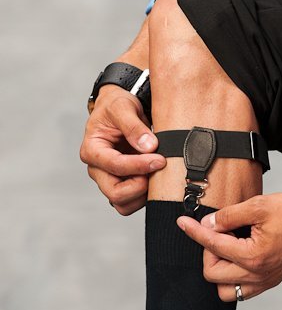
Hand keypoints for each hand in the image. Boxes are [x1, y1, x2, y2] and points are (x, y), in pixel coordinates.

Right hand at [79, 84, 166, 214]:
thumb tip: (149, 146)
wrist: (121, 110)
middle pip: (115, 193)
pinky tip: (156, 178)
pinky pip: (131, 202)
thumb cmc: (116, 106)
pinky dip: (144, 196)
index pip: (115, 166)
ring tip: (157, 174)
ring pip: (123, 203)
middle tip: (158, 170)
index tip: (160, 160)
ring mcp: (109, 179)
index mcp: (92, 150)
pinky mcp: (122, 184)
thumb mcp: (123, 107)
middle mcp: (98, 169)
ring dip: (142, 194)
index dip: (139, 166)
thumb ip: (134, 126)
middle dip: (140, 185)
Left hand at [176, 193, 281, 300]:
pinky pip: (241, 291)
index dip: (193, 231)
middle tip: (215, 231)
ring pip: (224, 289)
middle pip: (212, 273)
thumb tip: (208, 224)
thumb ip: (229, 216)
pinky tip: (236, 257)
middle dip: (207, 251)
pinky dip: (232, 277)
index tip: (182, 222)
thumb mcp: (258, 205)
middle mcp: (257, 274)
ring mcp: (264, 280)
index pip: (212, 245)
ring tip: (226, 247)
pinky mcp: (270, 281)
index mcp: (252, 256)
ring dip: (218, 269)